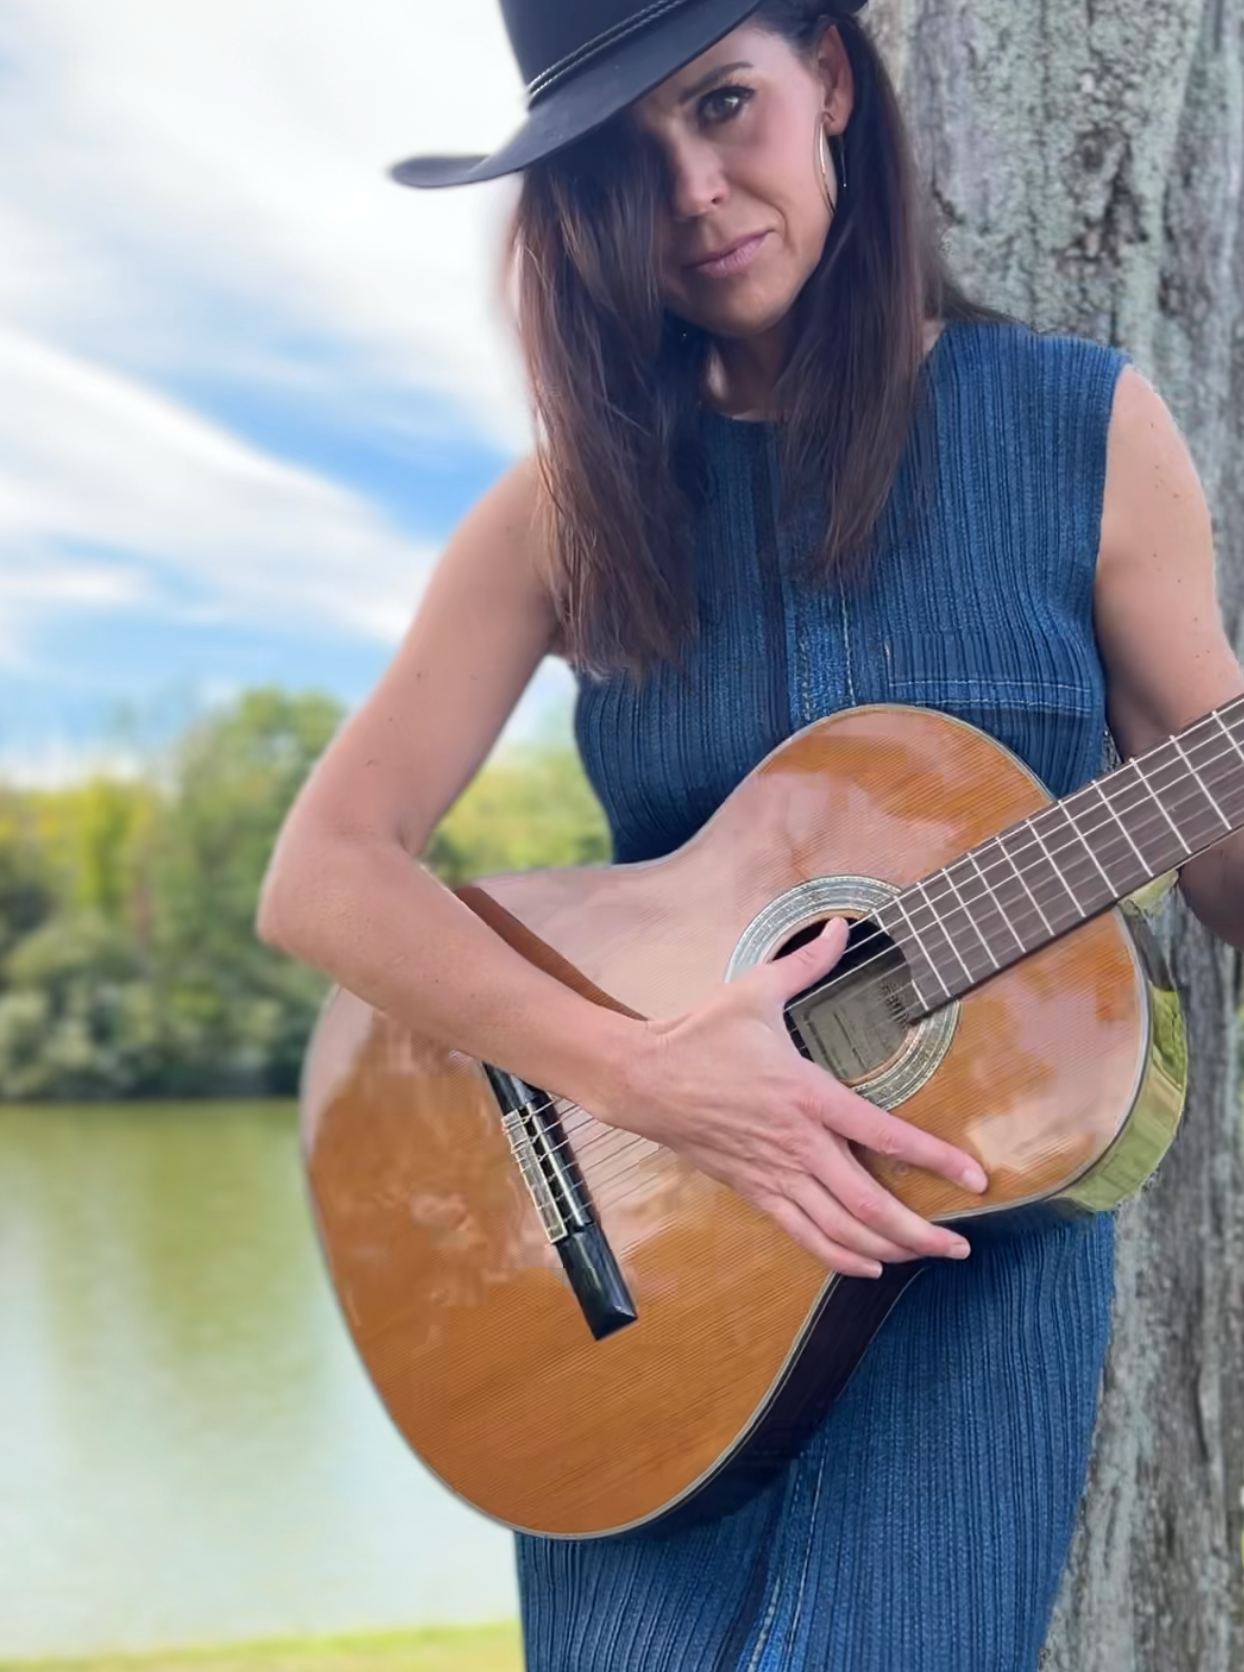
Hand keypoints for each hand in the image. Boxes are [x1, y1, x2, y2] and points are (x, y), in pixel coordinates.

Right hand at [596, 918, 988, 1277]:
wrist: (642, 1079)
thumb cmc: (700, 1035)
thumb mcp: (754, 991)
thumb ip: (806, 963)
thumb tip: (841, 927)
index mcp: (808, 1094)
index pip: (886, 1135)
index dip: (936, 1160)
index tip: (975, 1177)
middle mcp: (798, 1143)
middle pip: (870, 1202)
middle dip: (921, 1229)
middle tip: (962, 1243)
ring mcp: (775, 1173)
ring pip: (841, 1228)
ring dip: (889, 1248)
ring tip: (927, 1256)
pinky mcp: (754, 1190)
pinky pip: (803, 1235)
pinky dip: (840, 1257)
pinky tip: (868, 1266)